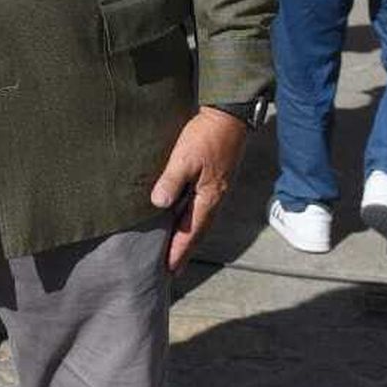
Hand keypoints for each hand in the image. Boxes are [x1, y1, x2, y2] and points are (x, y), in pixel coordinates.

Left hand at [149, 107, 246, 274]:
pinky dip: (192, 221)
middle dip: (184, 252)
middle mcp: (215, 199)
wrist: (228, 115)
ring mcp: (216, 190)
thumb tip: (159, 204)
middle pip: (198, 233)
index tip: (169, 270)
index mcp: (208, 198)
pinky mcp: (215, 180)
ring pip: (200, 222)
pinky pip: (201, 209)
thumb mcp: (185, 157)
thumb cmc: (206, 135)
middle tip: (172, 270)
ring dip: (188, 238)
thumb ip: (172, 180)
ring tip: (176, 252)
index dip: (178, 251)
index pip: (191, 233)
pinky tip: (184, 221)